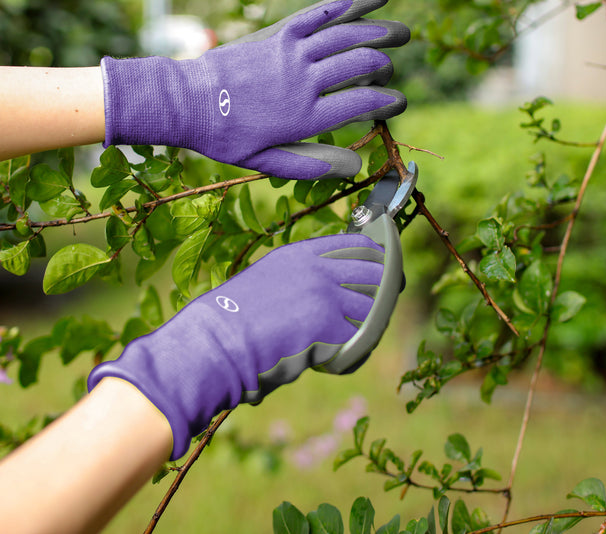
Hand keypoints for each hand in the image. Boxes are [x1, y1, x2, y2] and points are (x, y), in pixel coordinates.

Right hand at [87, 234, 391, 459]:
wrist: (216, 341)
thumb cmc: (233, 317)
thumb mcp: (269, 278)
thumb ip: (302, 276)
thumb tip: (332, 287)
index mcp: (302, 252)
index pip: (357, 244)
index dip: (378, 256)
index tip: (388, 266)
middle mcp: (318, 268)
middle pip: (376, 270)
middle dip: (389, 286)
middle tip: (388, 302)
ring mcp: (326, 295)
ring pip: (373, 306)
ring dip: (371, 324)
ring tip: (357, 339)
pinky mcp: (329, 326)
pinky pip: (359, 340)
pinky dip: (354, 354)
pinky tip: (336, 361)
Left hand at [100, 0, 408, 178]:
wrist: (186, 101)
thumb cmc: (226, 137)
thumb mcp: (266, 162)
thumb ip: (312, 164)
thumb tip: (356, 168)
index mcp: (305, 117)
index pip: (363, 103)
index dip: (389, 102)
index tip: (399, 103)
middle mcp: (303, 81)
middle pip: (361, 64)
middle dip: (386, 63)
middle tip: (393, 65)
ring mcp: (291, 53)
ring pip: (346, 36)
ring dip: (378, 31)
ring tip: (401, 31)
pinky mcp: (279, 33)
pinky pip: (318, 15)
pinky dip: (347, 5)